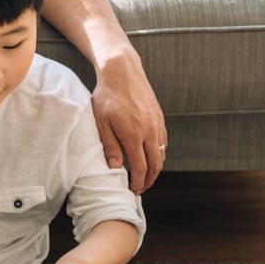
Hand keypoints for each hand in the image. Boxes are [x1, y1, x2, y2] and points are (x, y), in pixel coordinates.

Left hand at [91, 53, 166, 193]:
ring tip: (144, 176)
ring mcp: (157, 124)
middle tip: (140, 189)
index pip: (140, 168)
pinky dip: (158, 154)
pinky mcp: (160, 118)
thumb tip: (115, 167)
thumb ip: (109, 146)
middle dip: (149, 180)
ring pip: (161, 154)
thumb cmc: (106, 97)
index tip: (132, 191)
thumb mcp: (101, 122)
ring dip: (155, 168)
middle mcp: (150, 131)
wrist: (122, 72)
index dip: (138, 183)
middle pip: (155, 165)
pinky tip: (149, 157)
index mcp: (134, 135)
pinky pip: (163, 142)